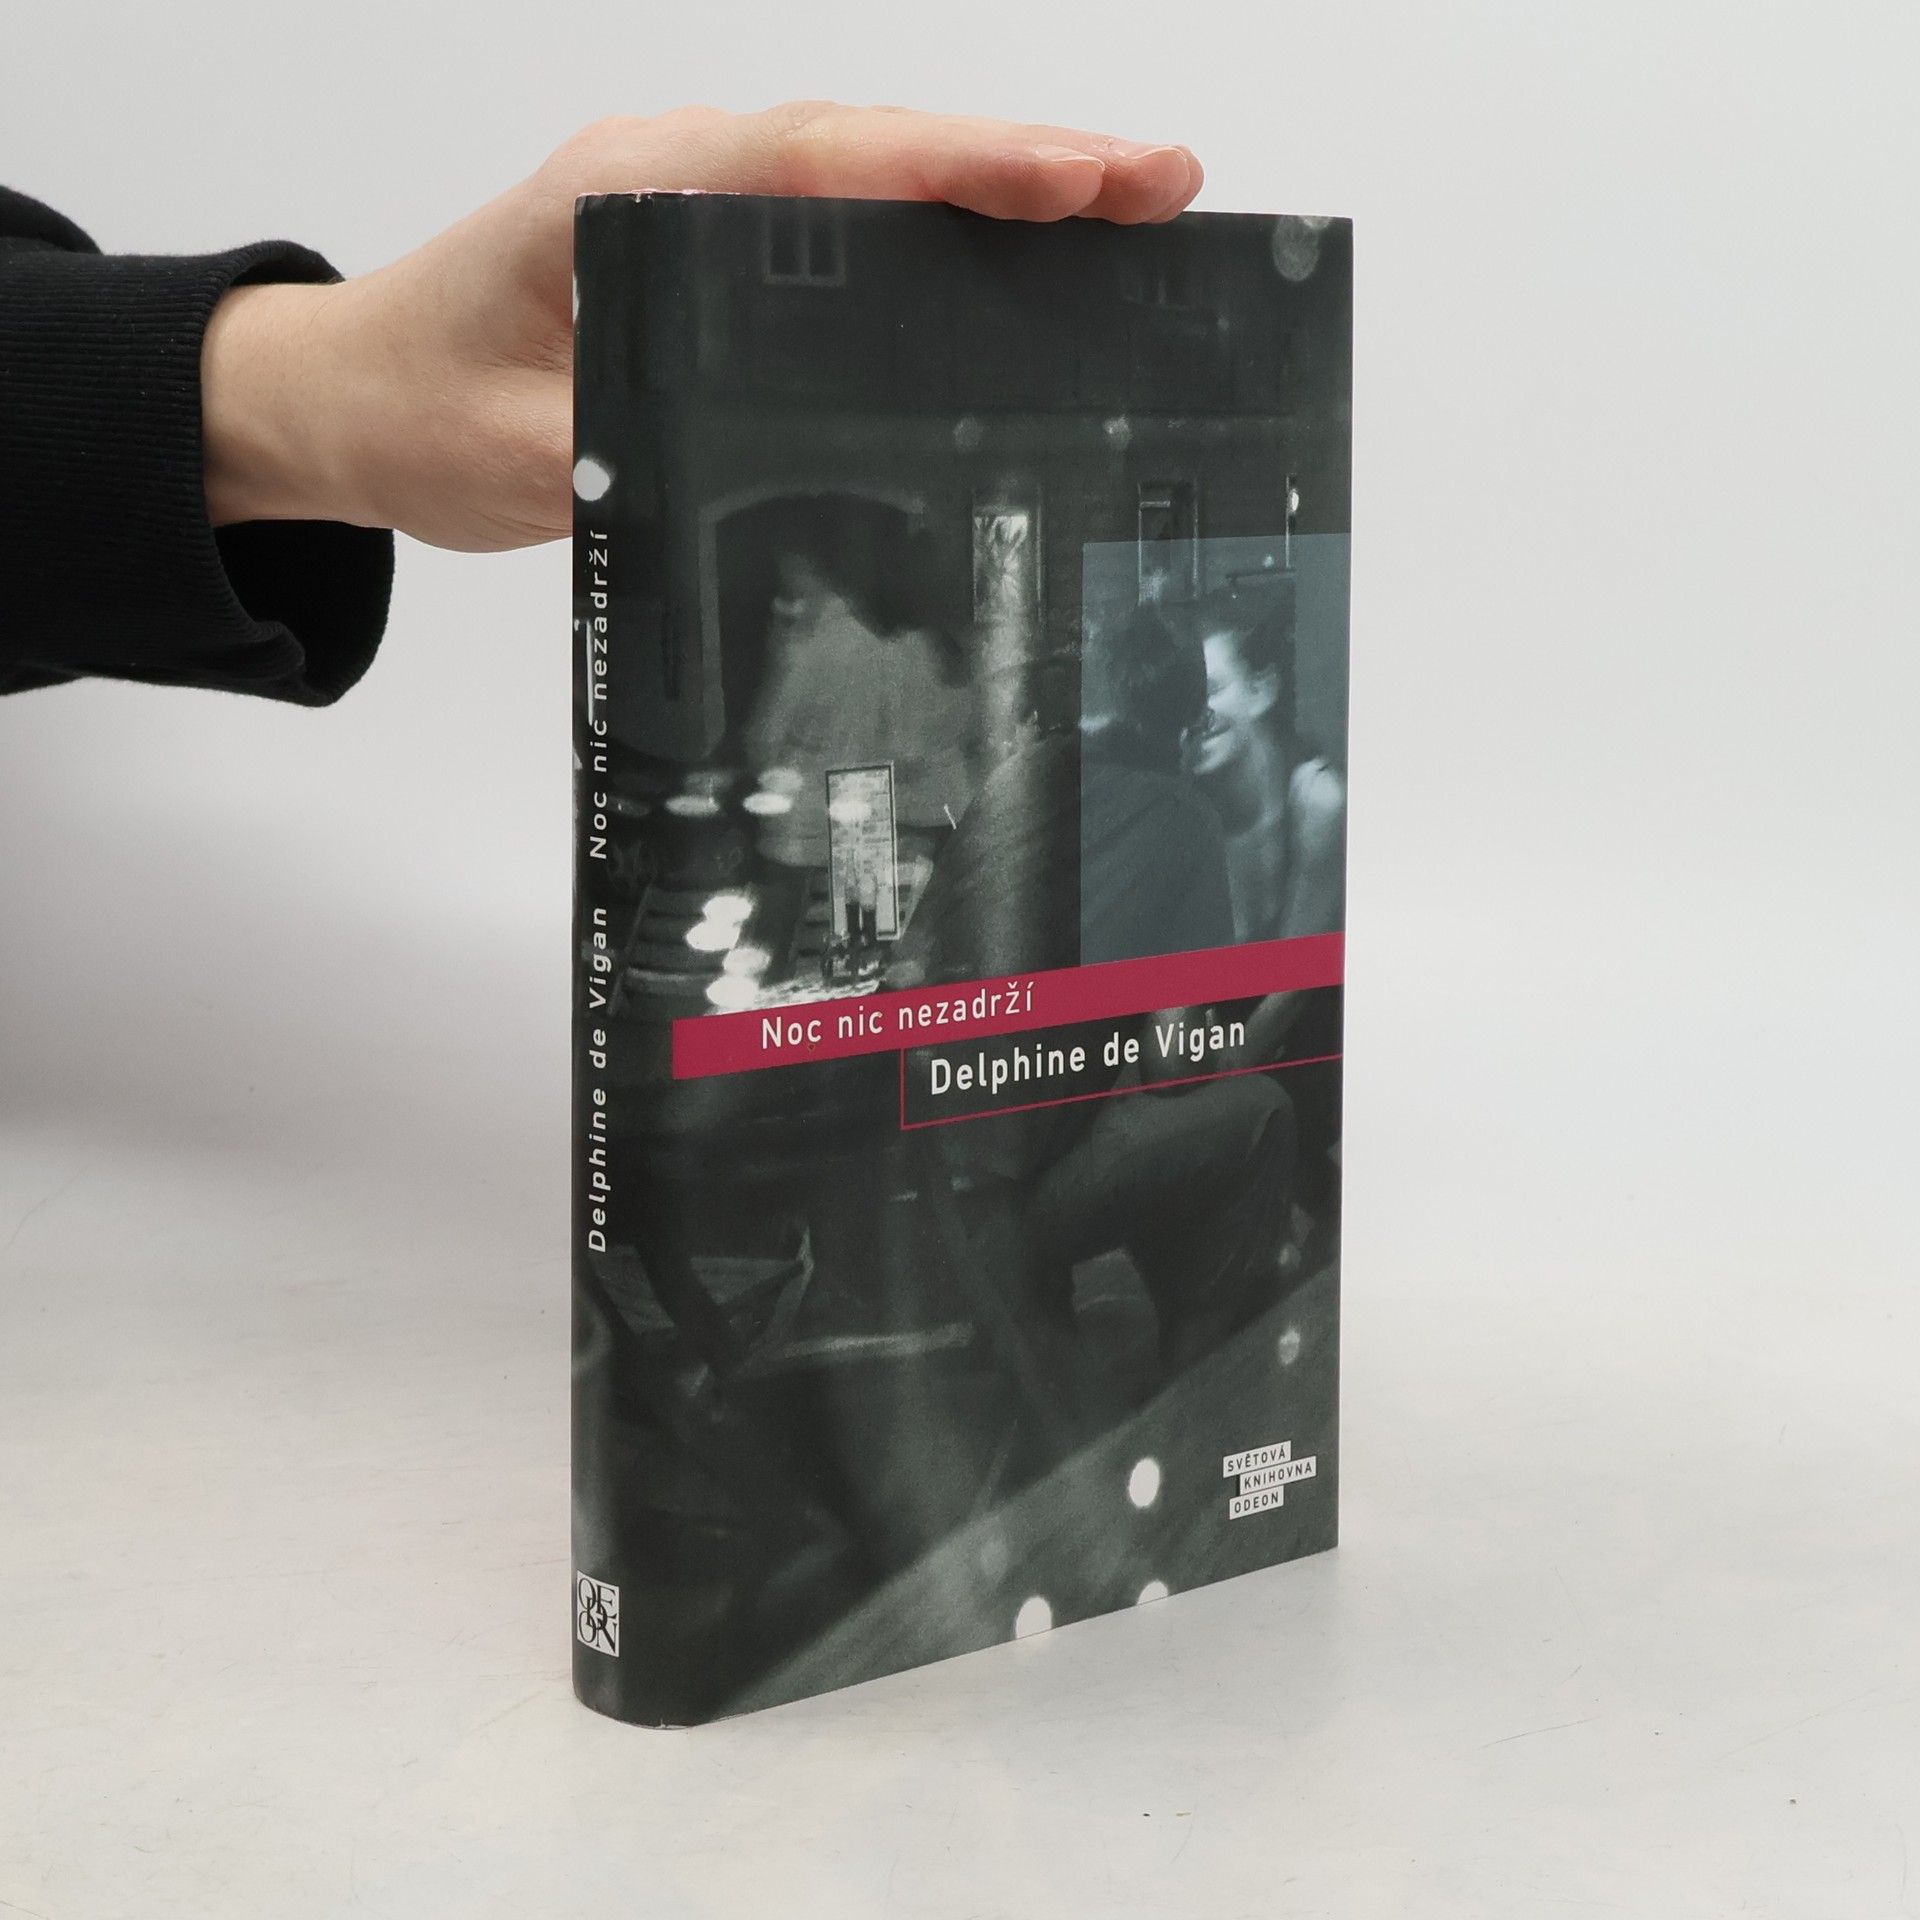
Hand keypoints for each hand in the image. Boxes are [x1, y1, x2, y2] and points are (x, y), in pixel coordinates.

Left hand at [201, 104, 1203, 550]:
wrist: (343, 399)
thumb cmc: (415, 408)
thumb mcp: (529, 454)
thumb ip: (648, 452)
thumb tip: (779, 479)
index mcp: (633, 195)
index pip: (823, 162)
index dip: (960, 166)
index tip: (1079, 177)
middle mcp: (675, 176)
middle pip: (876, 151)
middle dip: (1024, 163)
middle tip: (1161, 185)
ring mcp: (695, 208)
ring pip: (870, 181)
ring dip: (995, 191)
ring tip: (1126, 214)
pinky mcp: (706, 255)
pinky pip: (840, 230)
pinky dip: (935, 235)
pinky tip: (1013, 267)